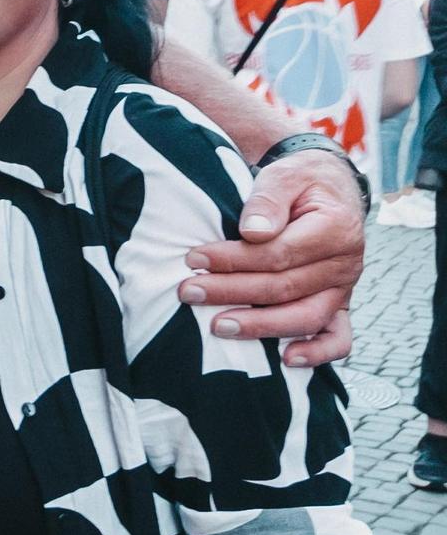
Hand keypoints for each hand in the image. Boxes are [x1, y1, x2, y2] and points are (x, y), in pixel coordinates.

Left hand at [177, 149, 363, 365]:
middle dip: (232, 291)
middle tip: (189, 292)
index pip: (278, 253)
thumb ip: (268, 200)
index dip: (234, 259)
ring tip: (217, 326)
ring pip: (305, 316)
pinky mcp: (339, 303)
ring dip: (260, 326)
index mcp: (336, 229)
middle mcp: (345, 264)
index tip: (194, 259)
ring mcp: (344, 288)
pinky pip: (338, 337)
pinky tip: (287, 359)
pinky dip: (317, 353)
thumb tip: (252, 233)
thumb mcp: (285, 175)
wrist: (328, 187)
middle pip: (285, 287)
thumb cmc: (299, 181)